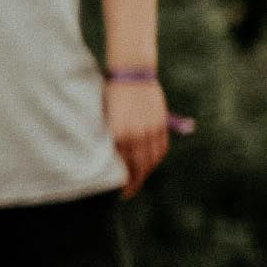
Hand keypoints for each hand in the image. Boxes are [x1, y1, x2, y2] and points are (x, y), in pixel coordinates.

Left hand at [105, 72, 172, 190]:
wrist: (131, 73)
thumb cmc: (111, 95)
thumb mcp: (105, 118)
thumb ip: (110, 139)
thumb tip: (110, 161)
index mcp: (116, 134)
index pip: (120, 166)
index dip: (120, 181)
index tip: (117, 191)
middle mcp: (134, 134)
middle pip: (136, 168)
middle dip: (132, 183)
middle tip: (126, 193)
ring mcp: (149, 130)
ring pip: (150, 161)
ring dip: (144, 173)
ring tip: (138, 180)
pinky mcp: (160, 124)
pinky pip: (160, 149)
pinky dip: (155, 159)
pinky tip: (149, 165)